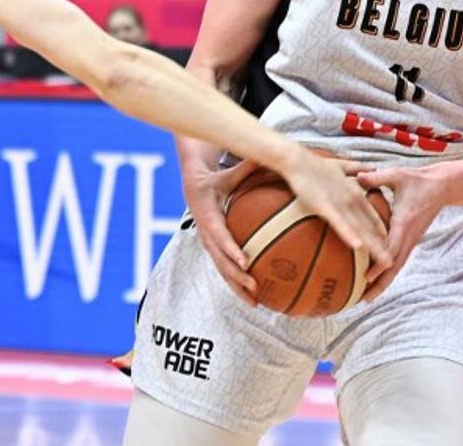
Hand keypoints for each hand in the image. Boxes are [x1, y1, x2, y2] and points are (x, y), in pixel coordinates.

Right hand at [182, 159, 262, 304]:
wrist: (192, 187)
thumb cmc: (215, 179)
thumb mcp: (228, 173)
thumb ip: (247, 168)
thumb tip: (269, 159)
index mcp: (207, 215)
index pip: (220, 235)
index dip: (231, 249)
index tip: (245, 262)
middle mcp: (205, 234)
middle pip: (220, 260)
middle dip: (236, 276)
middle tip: (254, 286)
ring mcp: (208, 244)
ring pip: (221, 270)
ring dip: (237, 287)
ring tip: (256, 302)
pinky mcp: (213, 250)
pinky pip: (225, 270)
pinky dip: (238, 285)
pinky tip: (256, 298)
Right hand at [280, 150, 390, 266]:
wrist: (299, 160)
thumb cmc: (316, 165)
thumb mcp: (341, 166)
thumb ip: (356, 168)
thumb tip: (370, 166)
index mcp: (356, 194)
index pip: (374, 217)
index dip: (382, 233)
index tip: (388, 247)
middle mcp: (353, 201)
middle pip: (371, 228)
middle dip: (382, 246)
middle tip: (392, 263)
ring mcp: (341, 204)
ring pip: (360, 230)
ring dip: (373, 247)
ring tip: (385, 262)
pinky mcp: (326, 207)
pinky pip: (339, 224)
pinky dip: (349, 235)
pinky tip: (358, 247)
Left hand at [355, 164, 445, 302]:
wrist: (441, 187)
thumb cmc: (417, 180)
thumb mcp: (397, 175)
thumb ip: (377, 178)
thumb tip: (357, 176)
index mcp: (404, 222)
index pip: (392, 247)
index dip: (380, 264)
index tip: (366, 276)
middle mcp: (408, 236)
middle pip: (394, 266)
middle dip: (379, 283)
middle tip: (362, 299)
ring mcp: (411, 241)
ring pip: (397, 267)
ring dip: (383, 283)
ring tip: (366, 298)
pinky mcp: (410, 241)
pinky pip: (399, 261)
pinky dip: (388, 274)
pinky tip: (376, 283)